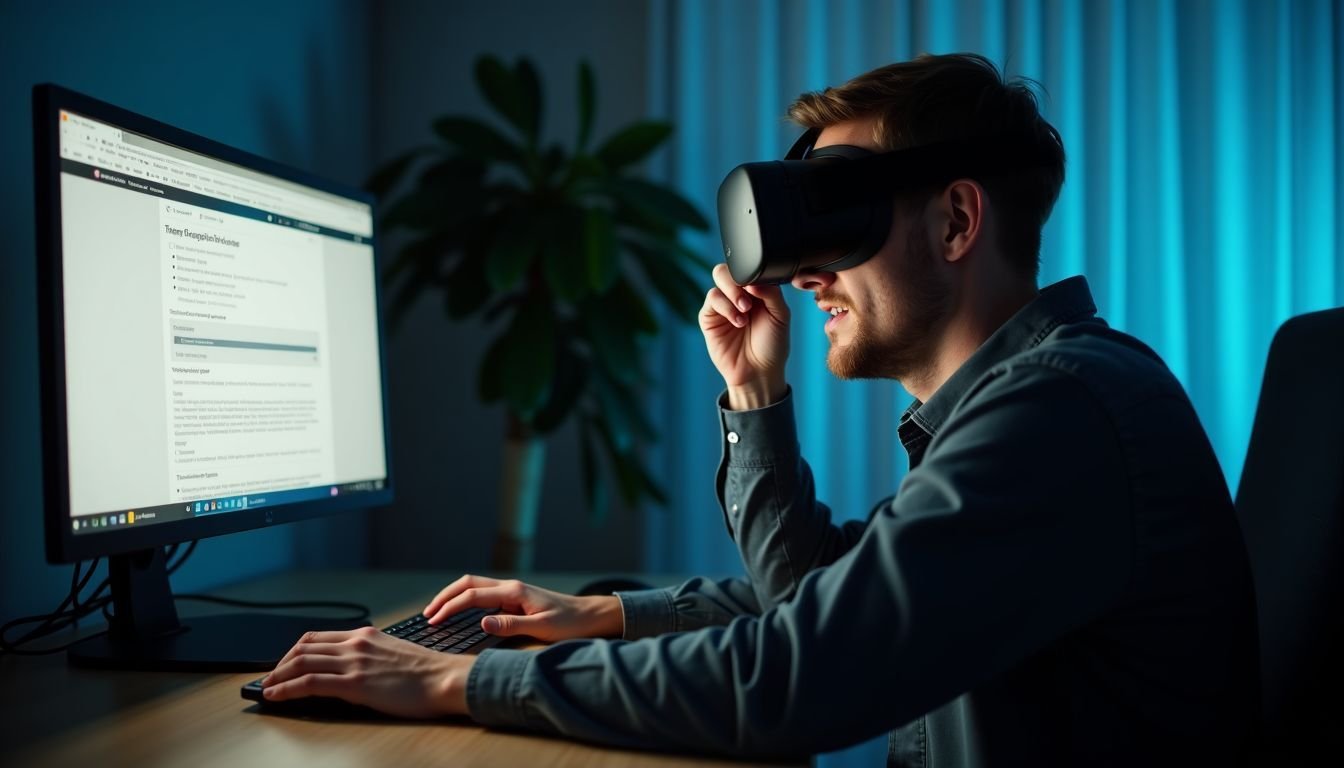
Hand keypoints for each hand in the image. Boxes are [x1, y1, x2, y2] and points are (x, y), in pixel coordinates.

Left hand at [262, 626, 473, 716]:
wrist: (445, 679)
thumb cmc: (428, 673)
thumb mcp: (394, 655)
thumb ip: (371, 657)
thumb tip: (353, 671)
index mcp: (366, 636)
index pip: (318, 638)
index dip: (294, 652)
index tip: (285, 664)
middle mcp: (356, 644)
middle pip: (303, 647)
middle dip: (280, 663)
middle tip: (271, 677)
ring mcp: (354, 662)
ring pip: (301, 662)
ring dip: (277, 676)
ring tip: (267, 688)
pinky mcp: (354, 683)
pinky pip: (309, 682)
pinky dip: (286, 688)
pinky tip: (276, 696)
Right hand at [423, 574, 623, 641]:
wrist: (590, 616)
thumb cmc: (570, 623)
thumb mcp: (542, 628)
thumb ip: (511, 625)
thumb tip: (482, 621)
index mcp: (514, 592)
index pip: (472, 596)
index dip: (450, 607)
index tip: (433, 621)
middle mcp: (510, 587)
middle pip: (468, 584)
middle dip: (445, 596)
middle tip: (427, 614)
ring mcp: (512, 591)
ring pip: (474, 587)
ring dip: (454, 596)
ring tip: (437, 612)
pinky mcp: (515, 599)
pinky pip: (484, 596)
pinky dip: (466, 601)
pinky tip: (460, 613)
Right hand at [699, 263, 789, 409]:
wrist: (759, 372)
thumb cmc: (773, 345)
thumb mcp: (781, 316)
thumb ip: (771, 293)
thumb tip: (752, 280)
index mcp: (757, 290)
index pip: (749, 268)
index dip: (753, 272)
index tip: (760, 285)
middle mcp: (738, 294)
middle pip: (728, 269)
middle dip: (737, 279)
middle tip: (749, 298)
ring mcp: (723, 305)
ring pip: (718, 280)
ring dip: (733, 293)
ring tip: (745, 312)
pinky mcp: (709, 318)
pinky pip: (712, 300)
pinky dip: (725, 307)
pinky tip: (738, 321)